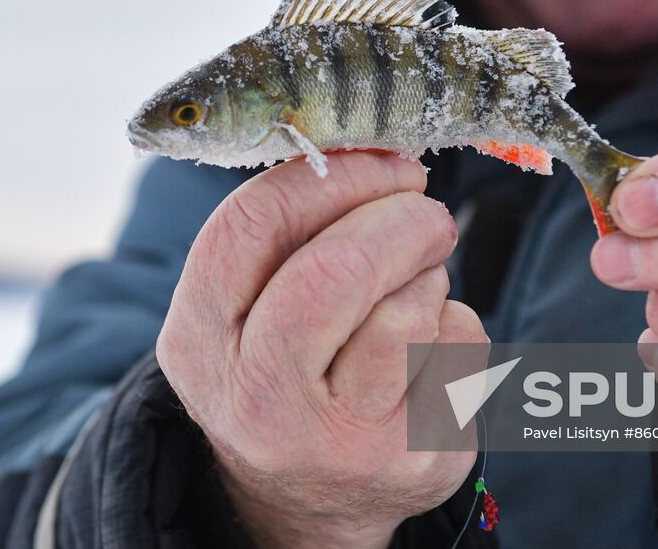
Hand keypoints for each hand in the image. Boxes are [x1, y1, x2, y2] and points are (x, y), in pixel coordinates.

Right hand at [156, 151, 485, 548]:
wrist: (306, 501)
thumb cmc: (282, 367)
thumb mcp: (242, 311)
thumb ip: (285, 235)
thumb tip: (376, 156)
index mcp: (197, 344)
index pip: (251, 226)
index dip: (328, 177)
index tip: (380, 161)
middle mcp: (258, 402)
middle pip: (337, 269)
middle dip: (397, 219)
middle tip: (425, 209)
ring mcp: (339, 442)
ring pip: (410, 309)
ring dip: (428, 276)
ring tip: (410, 293)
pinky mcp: (414, 460)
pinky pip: (460, 346)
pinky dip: (456, 325)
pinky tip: (426, 351)